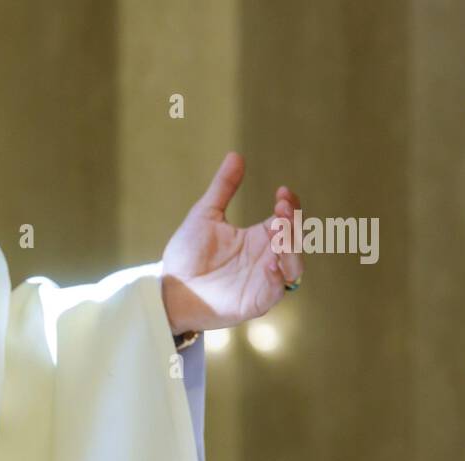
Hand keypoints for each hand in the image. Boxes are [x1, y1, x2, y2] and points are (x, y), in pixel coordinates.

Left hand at [159, 152, 303, 333]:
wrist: (169, 289)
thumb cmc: (186, 255)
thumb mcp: (205, 215)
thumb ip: (223, 187)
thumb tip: (236, 154)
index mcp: (258, 238)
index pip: (285, 219)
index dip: (289, 205)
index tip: (281, 192)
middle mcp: (266, 258)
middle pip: (295, 239)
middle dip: (292, 223)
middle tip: (281, 209)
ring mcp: (263, 281)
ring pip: (294, 266)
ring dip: (291, 249)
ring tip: (278, 234)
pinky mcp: (256, 302)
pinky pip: (277, 290)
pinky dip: (278, 277)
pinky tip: (270, 263)